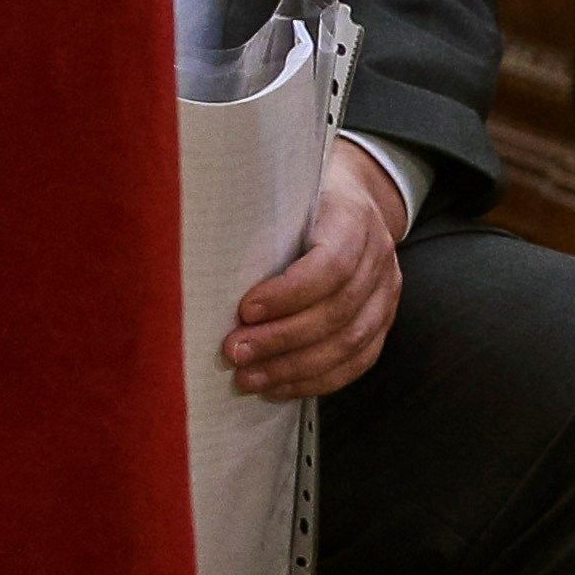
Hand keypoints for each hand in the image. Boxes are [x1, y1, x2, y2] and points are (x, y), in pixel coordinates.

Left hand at [226, 141, 407, 401]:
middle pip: (338, 311)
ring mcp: (386, 293)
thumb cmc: (300, 196)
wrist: (355, 196)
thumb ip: (253, 209)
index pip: (332, 265)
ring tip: (247, 378)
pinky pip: (358, 361)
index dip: (289, 293)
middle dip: (282, 339)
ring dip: (295, 368)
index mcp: (352, 218)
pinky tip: (278, 388)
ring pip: (351, 343)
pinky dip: (317, 380)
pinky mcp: (382, 320)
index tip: (244, 310)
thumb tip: (187, 234)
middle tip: (232, 352)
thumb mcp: (281, 186)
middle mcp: (379, 258)